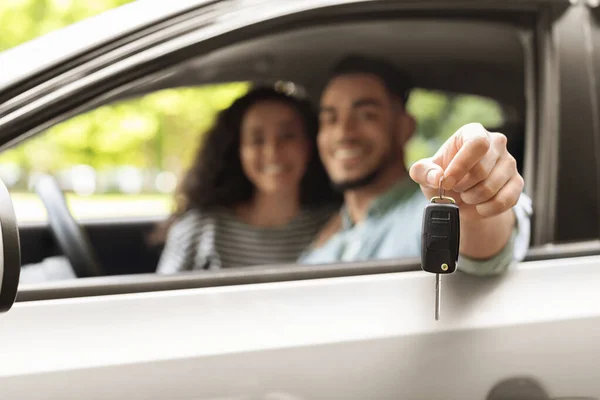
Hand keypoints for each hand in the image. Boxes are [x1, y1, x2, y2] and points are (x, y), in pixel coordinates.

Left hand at [409, 123, 523, 220]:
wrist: (461, 196)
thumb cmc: (443, 176)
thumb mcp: (426, 172)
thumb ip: (423, 171)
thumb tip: (437, 177)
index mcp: (472, 132)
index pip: (477, 144)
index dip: (461, 166)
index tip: (446, 182)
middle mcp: (496, 142)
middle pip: (482, 170)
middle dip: (462, 187)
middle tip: (455, 189)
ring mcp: (509, 162)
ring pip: (491, 188)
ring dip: (472, 199)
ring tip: (466, 196)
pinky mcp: (517, 182)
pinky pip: (505, 201)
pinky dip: (486, 209)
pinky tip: (478, 207)